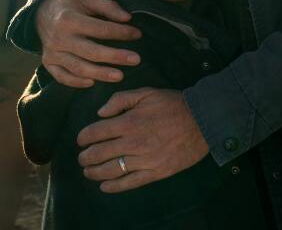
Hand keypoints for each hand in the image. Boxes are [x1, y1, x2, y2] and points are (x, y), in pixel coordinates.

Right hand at [36, 0, 140, 86]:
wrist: (41, 13)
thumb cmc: (69, 6)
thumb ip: (107, 7)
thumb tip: (127, 18)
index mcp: (69, 19)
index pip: (100, 29)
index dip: (121, 33)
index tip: (137, 34)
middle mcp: (59, 38)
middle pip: (91, 52)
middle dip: (115, 56)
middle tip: (136, 59)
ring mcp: (53, 52)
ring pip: (79, 68)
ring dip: (100, 74)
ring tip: (120, 76)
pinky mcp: (48, 63)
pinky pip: (62, 77)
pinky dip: (77, 82)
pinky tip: (93, 83)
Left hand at [76, 88, 208, 191]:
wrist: (202, 121)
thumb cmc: (172, 104)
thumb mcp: (145, 93)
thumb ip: (120, 100)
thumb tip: (100, 112)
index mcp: (128, 122)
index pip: (97, 132)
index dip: (84, 137)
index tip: (80, 140)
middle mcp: (133, 143)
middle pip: (100, 153)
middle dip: (86, 157)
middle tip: (81, 158)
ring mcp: (145, 160)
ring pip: (112, 170)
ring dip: (95, 172)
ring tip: (88, 172)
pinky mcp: (156, 172)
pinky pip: (131, 183)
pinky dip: (115, 187)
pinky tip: (104, 187)